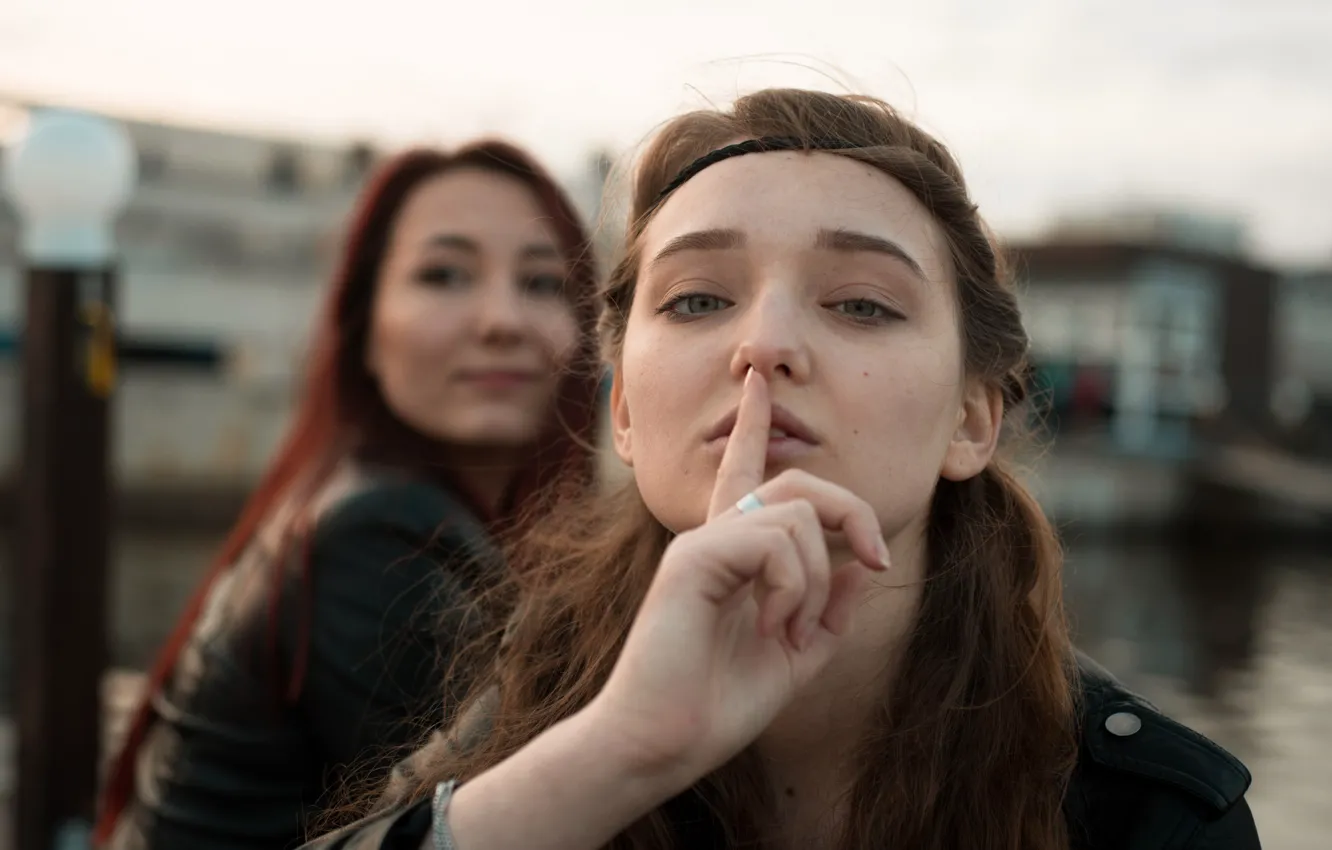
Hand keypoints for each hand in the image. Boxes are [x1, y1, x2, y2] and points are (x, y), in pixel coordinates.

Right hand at [590, 369, 889, 789]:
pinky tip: (771, 626)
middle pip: (798, 484)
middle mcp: (714, 537)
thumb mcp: (795, 657)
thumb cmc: (716, 706)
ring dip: (816, 580)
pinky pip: (775, 542)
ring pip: (796, 514)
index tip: (758, 383)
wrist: (662, 743)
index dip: (753, 427)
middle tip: (875, 559)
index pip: (745, 474)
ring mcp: (701, 542)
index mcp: (732, 555)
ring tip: (788, 631)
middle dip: (852, 509)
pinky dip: (793, 588)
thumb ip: (829, 611)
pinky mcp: (694, 556)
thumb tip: (861, 563)